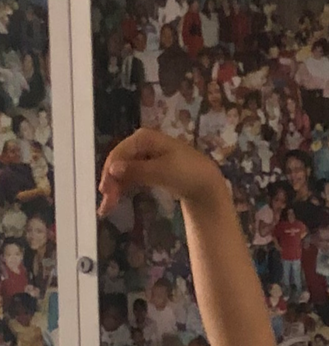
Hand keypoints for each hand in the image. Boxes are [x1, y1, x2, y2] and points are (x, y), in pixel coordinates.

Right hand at [98, 130, 223, 218]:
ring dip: (115, 188)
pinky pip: (131, 176)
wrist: (206, 183)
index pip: (119, 154)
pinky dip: (124, 187)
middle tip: (105, 205)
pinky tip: (117, 199)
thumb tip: (113, 168)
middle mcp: (141, 143)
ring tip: (107, 208)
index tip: (104, 192)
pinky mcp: (149, 167)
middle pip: (119, 162)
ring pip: (123, 171)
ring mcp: (145, 155)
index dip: (109, 172)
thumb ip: (137, 170)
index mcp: (143, 138)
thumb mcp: (162, 172)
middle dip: (111, 183)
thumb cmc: (187, 173)